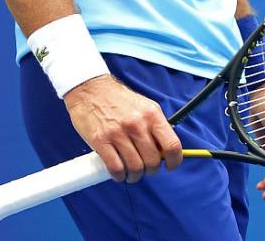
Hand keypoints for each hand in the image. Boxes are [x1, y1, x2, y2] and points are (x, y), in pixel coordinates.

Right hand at [64, 75, 182, 182]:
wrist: (91, 89)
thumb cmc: (118, 100)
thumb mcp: (144, 106)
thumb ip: (155, 127)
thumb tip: (165, 151)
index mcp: (152, 114)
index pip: (172, 145)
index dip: (174, 161)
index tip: (170, 166)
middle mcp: (137, 123)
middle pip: (153, 161)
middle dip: (150, 170)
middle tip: (145, 168)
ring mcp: (119, 133)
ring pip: (135, 168)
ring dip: (135, 176)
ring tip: (131, 172)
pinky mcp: (101, 141)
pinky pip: (116, 169)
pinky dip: (119, 176)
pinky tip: (119, 172)